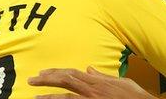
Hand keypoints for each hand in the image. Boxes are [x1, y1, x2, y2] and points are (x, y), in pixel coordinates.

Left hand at [28, 67, 156, 98]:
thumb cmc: (134, 96)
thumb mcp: (119, 81)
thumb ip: (102, 76)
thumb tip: (89, 69)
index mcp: (96, 82)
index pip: (71, 73)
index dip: (55, 72)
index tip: (42, 72)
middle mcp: (92, 90)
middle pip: (64, 82)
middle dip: (46, 80)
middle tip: (31, 80)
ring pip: (65, 98)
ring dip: (48, 96)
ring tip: (35, 96)